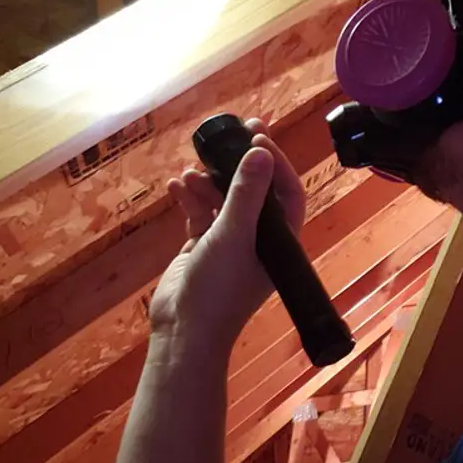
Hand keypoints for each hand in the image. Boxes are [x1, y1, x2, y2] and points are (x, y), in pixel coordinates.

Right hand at [148, 118, 305, 356]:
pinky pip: (200, 212)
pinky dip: (190, 197)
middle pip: (255, 189)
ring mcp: (230, 240)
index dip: (275, 161)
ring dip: (208, 181)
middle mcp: (258, 237)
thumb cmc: (218, 288)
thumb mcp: (233, 235)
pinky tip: (176, 185)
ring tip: (190, 170)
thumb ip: (247, 194)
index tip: (258, 136)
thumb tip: (261, 152)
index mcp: (279, 239)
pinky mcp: (203, 245)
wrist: (183, 331)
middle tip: (232, 132)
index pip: (286, 191)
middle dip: (242, 162)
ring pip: (223, 197)